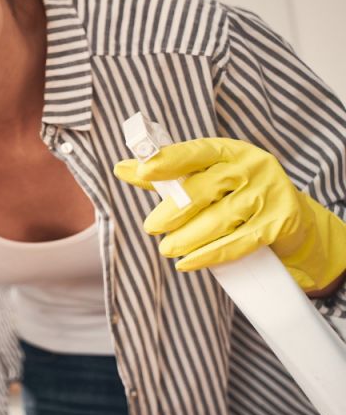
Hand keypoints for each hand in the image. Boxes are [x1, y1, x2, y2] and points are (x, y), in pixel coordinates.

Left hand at [114, 138, 345, 290]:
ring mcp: (268, 195)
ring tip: (167, 248)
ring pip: (218, 219)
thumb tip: (122, 168)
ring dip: (187, 238)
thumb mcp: (206, 177)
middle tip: (151, 226)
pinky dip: (209, 255)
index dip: (168, 160)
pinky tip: (187, 263)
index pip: (195, 152)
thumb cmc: (237, 193)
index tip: (143, 171)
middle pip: (203, 189)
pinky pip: (238, 242)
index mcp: (229, 151)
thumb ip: (166, 174)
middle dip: (173, 211)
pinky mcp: (279, 223)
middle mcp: (252, 167)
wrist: (293, 219)